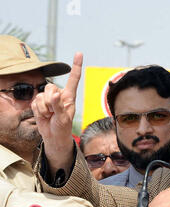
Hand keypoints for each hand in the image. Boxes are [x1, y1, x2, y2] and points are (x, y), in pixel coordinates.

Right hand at [32, 53, 82, 173]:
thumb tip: (56, 94)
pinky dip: (38, 111)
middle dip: (50, 101)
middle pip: (50, 87)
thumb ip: (59, 105)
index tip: (79, 53)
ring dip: (44, 108)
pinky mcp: (39, 103)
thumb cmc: (63, 127)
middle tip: (54, 112)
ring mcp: (48, 98)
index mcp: (70, 96)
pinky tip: (44, 115)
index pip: (73, 79)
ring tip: (51, 116)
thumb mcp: (64, 118)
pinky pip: (35, 102)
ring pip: (41, 95)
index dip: (76, 66)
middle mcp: (59, 94)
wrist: (53, 135)